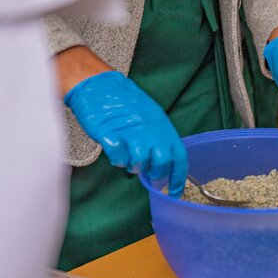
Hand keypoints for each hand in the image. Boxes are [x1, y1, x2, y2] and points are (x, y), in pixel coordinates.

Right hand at [64, 70, 187, 196]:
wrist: (98, 84)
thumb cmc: (124, 102)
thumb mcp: (150, 116)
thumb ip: (158, 138)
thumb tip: (163, 162)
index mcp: (163, 125)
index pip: (179, 157)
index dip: (178, 178)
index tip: (175, 192)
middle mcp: (150, 129)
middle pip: (162, 162)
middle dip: (155, 172)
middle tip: (147, 171)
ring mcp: (130, 132)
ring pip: (140, 162)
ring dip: (134, 166)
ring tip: (128, 158)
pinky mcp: (109, 134)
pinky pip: (119, 157)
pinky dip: (118, 160)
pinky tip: (116, 153)